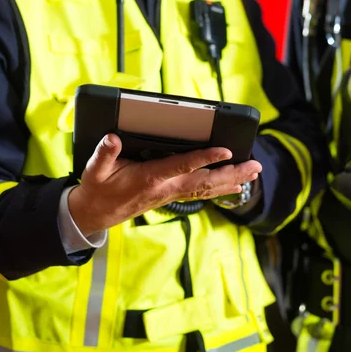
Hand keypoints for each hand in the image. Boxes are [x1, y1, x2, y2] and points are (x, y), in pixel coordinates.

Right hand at [69, 134, 261, 235]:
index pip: (182, 166)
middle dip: (232, 174)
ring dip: (232, 181)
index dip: (205, 158)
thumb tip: (113, 137)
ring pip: (207, 189)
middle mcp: (166, 188)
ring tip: (253, 173)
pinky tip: (234, 185)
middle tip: (255, 166)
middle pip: (205, 182)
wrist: (97, 214)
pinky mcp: (171, 196)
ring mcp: (171, 194)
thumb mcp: (96, 170)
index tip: (226, 150)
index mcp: (150, 178)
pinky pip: (200, 193)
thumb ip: (105, 153)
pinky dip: (220, 188)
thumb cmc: (99, 189)